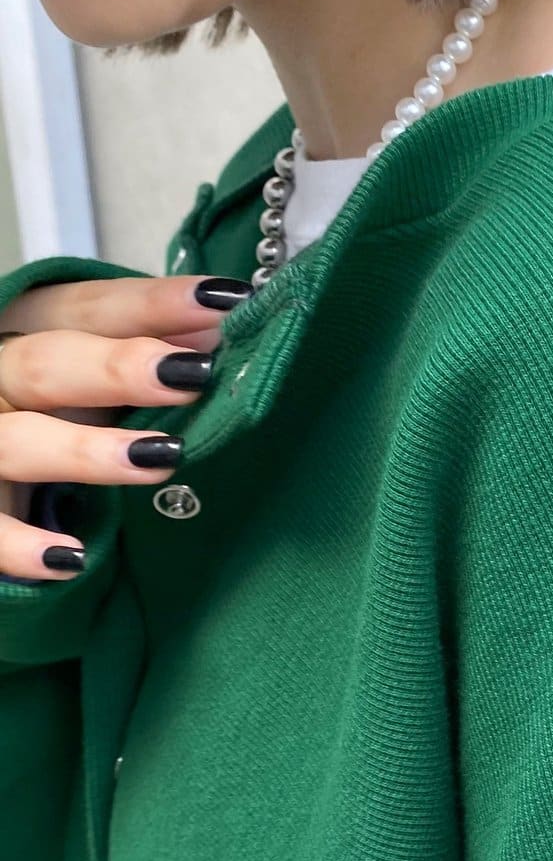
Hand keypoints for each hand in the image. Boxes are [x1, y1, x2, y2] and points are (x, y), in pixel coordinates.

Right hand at [0, 274, 250, 580]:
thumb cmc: (49, 417)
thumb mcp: (94, 381)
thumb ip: (149, 355)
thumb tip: (223, 336)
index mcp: (25, 334)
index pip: (86, 308)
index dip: (152, 303)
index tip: (224, 302)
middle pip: (45, 365)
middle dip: (117, 367)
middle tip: (192, 374)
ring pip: (16, 441)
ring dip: (84, 451)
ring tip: (159, 457)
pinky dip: (19, 545)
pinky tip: (70, 558)